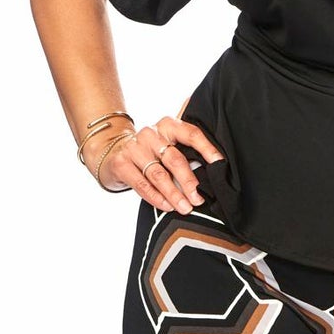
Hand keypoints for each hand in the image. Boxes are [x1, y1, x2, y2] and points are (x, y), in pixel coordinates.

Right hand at [92, 108, 223, 213]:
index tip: (220, 164)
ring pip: (158, 174)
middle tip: (199, 198)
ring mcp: (134, 148)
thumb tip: (218, 141)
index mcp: (168, 125)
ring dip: (174, 194)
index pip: (191, 133)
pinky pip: (142, 184)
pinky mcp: (121, 163)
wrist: (114, 151)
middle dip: (189, 181)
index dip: (207, 148)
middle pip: (174, 159)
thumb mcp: (169, 139)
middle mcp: (150, 133)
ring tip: (186, 208)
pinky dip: (156, 197)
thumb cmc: (152, 149)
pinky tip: (168, 206)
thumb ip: (190, 139)